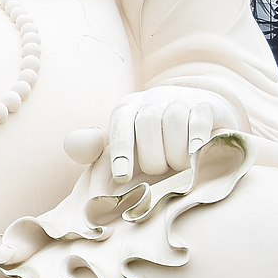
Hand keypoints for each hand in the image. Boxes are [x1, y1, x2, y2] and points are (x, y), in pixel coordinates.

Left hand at [63, 87, 237, 183]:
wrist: (197, 113)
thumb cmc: (154, 138)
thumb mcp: (125, 142)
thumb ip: (97, 148)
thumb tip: (71, 147)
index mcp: (127, 108)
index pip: (120, 124)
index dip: (120, 151)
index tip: (121, 178)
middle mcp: (152, 99)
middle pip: (147, 123)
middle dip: (153, 156)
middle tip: (160, 171)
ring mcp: (180, 99)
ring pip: (173, 120)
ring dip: (176, 152)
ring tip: (179, 167)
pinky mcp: (206, 105)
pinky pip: (199, 119)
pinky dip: (196, 139)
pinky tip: (196, 154)